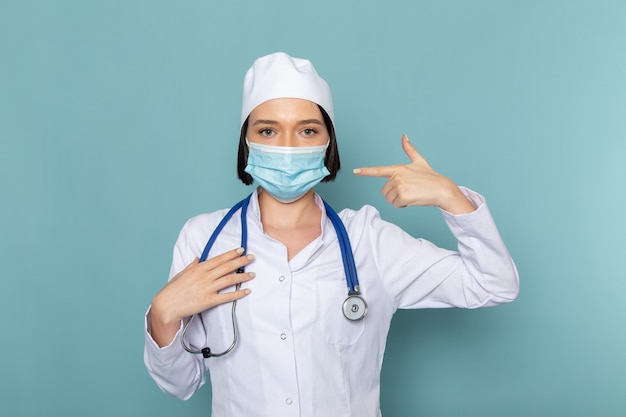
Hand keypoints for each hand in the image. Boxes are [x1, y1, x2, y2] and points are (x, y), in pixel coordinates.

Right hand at [150, 247, 254, 346]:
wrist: (166, 305)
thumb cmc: (172, 290)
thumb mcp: (182, 273)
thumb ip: (192, 265)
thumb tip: (198, 258)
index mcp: (199, 268)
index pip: (219, 259)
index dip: (232, 254)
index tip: (241, 250)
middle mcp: (205, 276)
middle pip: (227, 267)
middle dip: (241, 261)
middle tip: (251, 258)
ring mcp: (207, 288)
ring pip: (229, 280)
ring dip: (243, 276)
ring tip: (252, 274)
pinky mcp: (209, 301)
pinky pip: (227, 296)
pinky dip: (238, 294)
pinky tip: (247, 291)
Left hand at [353, 134, 474, 213]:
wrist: (442, 189)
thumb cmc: (430, 177)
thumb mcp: (419, 161)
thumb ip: (409, 150)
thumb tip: (404, 136)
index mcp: (398, 168)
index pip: (378, 170)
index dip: (366, 171)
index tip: (355, 171)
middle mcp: (397, 176)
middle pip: (384, 191)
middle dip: (394, 193)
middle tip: (409, 190)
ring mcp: (399, 187)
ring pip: (389, 199)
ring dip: (398, 200)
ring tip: (411, 194)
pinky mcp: (403, 197)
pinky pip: (396, 205)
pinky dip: (403, 205)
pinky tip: (412, 199)